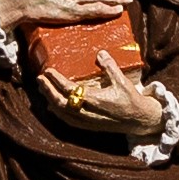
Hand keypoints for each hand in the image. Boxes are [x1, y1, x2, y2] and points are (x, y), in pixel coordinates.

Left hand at [47, 57, 167, 139]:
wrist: (139, 120)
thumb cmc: (131, 100)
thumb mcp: (122, 80)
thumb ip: (110, 66)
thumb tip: (99, 53)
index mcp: (95, 100)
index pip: (69, 90)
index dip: (56, 81)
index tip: (47, 71)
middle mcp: (88, 112)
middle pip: (60, 103)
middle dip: (47, 90)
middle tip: (39, 78)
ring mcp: (87, 121)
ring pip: (62, 113)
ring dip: (50, 100)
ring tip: (42, 89)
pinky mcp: (88, 127)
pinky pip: (68, 120)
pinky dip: (58, 112)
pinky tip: (52, 106)